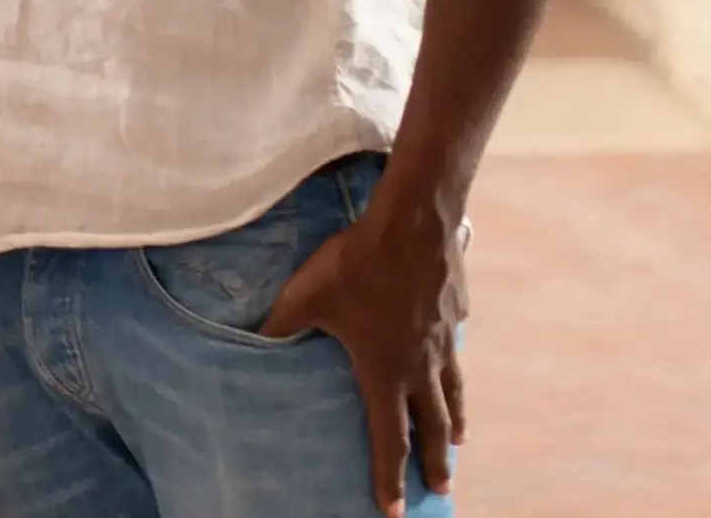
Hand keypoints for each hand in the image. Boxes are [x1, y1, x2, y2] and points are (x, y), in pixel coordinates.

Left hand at [262, 180, 467, 516]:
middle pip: (431, 427)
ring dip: (454, 423)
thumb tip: (252, 338)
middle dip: (433, 463)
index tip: (393, 510)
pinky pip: (456, 350)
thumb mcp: (307, 295)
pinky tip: (454, 364)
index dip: (389, 478)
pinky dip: (456, 370)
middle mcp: (419, 365)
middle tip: (441, 491)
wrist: (414, 221)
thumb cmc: (357, 263)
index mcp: (384, 371)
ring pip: (452, 393)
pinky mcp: (457, 313)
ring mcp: (443, 340)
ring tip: (458, 442)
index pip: (388, 439)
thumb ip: (280, 323)